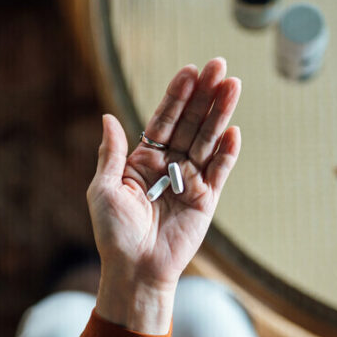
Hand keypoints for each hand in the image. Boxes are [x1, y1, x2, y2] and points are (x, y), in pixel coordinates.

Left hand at [87, 58, 240, 333]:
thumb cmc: (114, 233)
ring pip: (207, 140)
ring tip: (233, 85)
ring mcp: (189, 181)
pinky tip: (234, 130)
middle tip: (220, 66)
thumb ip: (112, 153)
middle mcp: (169, 165)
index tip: (189, 70)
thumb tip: (109, 117)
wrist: (135, 270)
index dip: (177, 96)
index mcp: (143, 160)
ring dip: (220, 114)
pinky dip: (227, 152)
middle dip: (205, 95)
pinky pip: (219, 171)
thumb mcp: (103, 189)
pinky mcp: (206, 200)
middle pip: (190, 122)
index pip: (163, 119)